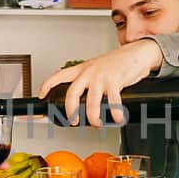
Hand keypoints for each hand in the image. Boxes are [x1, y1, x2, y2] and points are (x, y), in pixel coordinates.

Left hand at [36, 40, 163, 126]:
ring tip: (96, 124)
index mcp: (82, 69)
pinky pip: (113, 102)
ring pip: (92, 102)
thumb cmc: (117, 63)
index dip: (47, 85)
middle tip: (73, 121)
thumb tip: (82, 97)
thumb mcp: (97, 67)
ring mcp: (102, 77)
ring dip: (93, 118)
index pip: (59, 75)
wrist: (137, 53)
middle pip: (72, 93)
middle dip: (70, 111)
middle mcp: (89, 72)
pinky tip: (117, 119)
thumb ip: (88, 79)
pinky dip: (115, 114)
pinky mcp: (116, 82)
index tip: (41, 95)